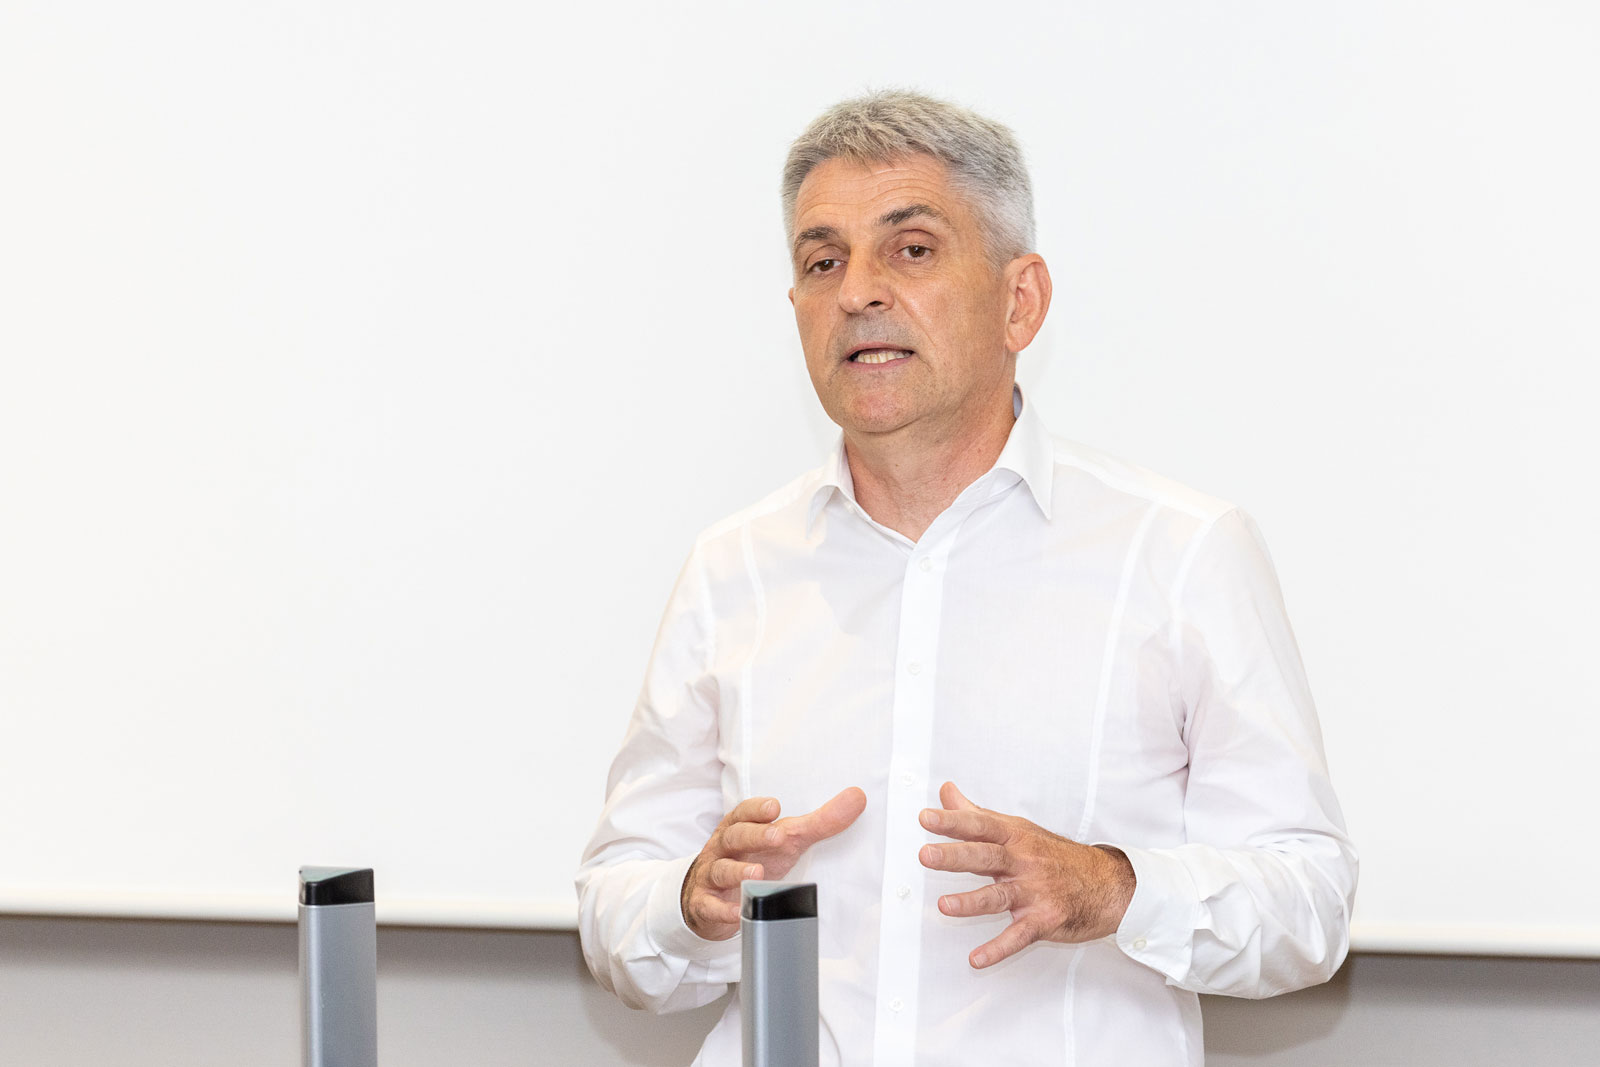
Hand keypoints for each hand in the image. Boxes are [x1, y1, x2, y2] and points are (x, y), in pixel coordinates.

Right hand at [680, 786, 866, 940]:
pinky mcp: (705, 903)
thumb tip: (857, 797)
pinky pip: (711, 906)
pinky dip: (724, 910)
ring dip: (738, 871)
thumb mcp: (784, 840)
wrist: (708, 893)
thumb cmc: (752, 857)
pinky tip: (738, 912)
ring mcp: (712, 875)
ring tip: (758, 874)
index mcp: (740, 827)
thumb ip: (820, 822)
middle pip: (735, 836)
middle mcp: (723, 847)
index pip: (744, 812)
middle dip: (754, 835)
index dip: (757, 809)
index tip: (774, 807)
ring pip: (721, 869)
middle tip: (777, 837)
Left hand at [918, 781, 1135, 968]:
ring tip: (944, 905)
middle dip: (955, 856)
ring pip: (999, 896)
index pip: (979, 825)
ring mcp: (1035, 891)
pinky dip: (998, 949)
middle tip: (926, 855)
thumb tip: (945, 792)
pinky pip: (1018, 936)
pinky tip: (977, 959)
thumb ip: (976, 813)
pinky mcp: (1045, 919)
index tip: (925, 817)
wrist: (1108, 883)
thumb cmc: (1055, 855)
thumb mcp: (1018, 829)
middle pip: (986, 856)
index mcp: (1014, 836)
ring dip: (971, 902)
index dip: (952, 821)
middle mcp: (1023, 861)